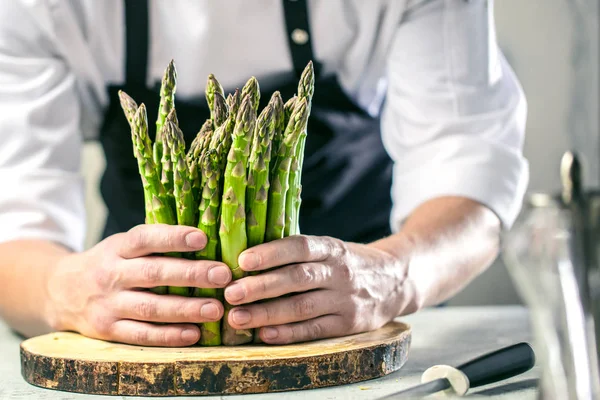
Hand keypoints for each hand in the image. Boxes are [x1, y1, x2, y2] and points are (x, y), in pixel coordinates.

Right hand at [46, 224, 231, 346]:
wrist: (60, 291)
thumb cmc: (109, 263)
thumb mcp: (122, 245)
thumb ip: (154, 243)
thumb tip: (205, 238)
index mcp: (118, 248)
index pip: (145, 238)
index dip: (173, 238)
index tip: (202, 238)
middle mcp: (112, 274)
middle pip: (154, 274)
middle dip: (191, 274)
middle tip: (222, 275)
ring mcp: (109, 303)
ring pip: (150, 307)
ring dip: (186, 309)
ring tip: (216, 308)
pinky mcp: (108, 329)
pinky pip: (141, 335)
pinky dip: (169, 336)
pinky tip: (194, 333)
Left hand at [223, 235, 418, 343]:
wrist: (396, 280)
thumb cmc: (349, 263)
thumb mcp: (331, 249)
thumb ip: (300, 254)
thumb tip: (248, 259)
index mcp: (333, 249)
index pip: (301, 247)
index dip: (271, 253)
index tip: (243, 260)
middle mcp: (340, 273)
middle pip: (297, 278)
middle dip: (261, 287)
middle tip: (230, 292)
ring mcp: (346, 300)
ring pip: (302, 307)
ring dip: (267, 313)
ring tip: (237, 317)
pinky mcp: (349, 324)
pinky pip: (315, 330)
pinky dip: (288, 333)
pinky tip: (264, 334)